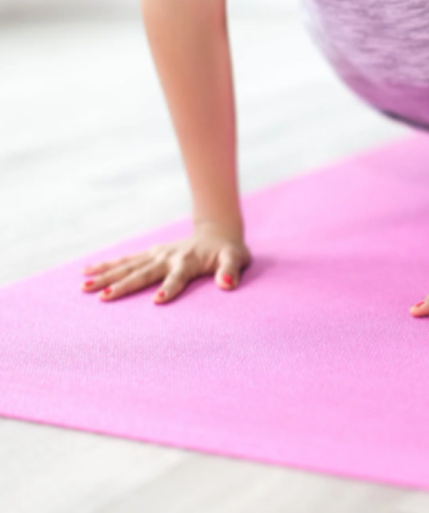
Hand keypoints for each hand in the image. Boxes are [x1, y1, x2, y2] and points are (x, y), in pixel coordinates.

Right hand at [79, 220, 251, 303]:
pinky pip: (125, 260)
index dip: (169, 288)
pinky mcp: (150, 254)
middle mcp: (168, 257)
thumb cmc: (229, 252)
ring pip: (128, 266)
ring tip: (84, 287)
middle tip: (104, 297)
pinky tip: (87, 272)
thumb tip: (227, 285)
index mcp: (188, 262)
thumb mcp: (237, 259)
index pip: (178, 278)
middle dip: (124, 285)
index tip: (157, 300)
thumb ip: (231, 271)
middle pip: (143, 273)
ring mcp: (156, 254)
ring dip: (107, 276)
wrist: (218, 233)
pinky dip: (106, 265)